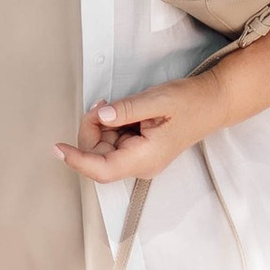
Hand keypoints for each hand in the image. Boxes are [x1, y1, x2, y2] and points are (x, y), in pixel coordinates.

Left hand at [57, 76, 220, 186]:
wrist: (212, 103)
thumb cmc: (190, 103)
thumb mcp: (157, 100)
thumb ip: (127, 110)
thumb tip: (101, 116)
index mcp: (145, 158)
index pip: (102, 169)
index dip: (77, 160)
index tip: (58, 148)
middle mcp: (140, 165)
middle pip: (98, 157)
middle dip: (91, 130)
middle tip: (103, 105)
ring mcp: (139, 159)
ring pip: (102, 148)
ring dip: (100, 126)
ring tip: (117, 106)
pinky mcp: (138, 150)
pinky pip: (113, 142)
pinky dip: (109, 126)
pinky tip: (121, 112)